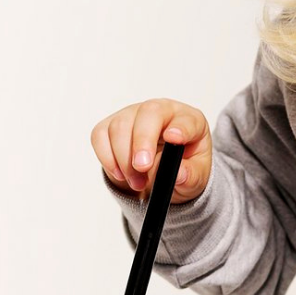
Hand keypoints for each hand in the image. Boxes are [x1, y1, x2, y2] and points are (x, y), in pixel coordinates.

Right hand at [89, 98, 212, 202]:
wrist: (163, 176)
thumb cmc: (183, 169)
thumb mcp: (195, 179)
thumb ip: (190, 176)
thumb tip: (178, 174)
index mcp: (189, 121)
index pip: (186, 119)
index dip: (180, 127)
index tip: (174, 139)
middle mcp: (161, 111)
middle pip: (148, 113)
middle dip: (142, 141)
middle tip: (142, 167)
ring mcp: (133, 115)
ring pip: (120, 126)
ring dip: (125, 159)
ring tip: (138, 182)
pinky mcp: (111, 126)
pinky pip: (100, 136)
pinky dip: (107, 159)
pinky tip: (120, 174)